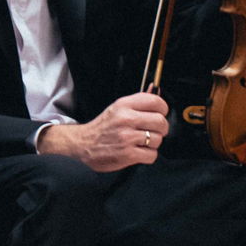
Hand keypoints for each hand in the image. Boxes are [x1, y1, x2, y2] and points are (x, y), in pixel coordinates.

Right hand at [42, 92, 169, 171]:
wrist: (82, 145)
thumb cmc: (103, 127)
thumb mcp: (118, 108)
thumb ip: (138, 101)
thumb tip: (154, 88)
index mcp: (124, 105)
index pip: (156, 102)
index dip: (163, 109)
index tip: (160, 114)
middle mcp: (126, 119)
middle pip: (161, 122)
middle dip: (161, 129)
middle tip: (153, 131)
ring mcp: (127, 137)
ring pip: (158, 139)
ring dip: (153, 144)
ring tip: (141, 143)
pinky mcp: (127, 154)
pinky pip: (152, 155)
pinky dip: (148, 156)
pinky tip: (139, 152)